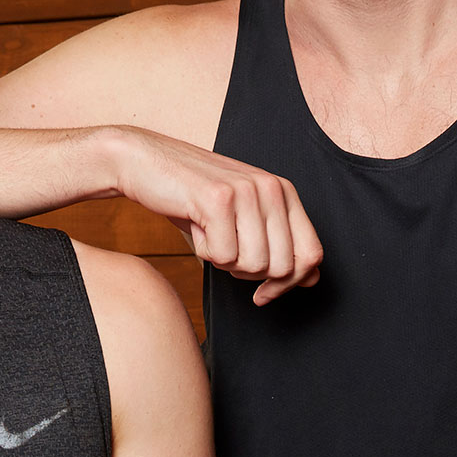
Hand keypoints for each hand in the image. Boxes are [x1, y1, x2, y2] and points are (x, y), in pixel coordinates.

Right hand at [106, 127, 322, 303]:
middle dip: (250, 274)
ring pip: (254, 265)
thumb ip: (280, 246)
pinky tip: (196, 226)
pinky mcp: (218, 199)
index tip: (262, 293)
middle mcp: (272, 188)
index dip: (289, 283)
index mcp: (284, 192)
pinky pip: (223, 256)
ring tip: (209, 233)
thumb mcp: (243, 221)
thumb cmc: (193, 199)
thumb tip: (312, 280)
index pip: (312, 254)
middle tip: (224, 250)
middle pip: (283, 267)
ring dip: (225, 261)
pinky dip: (204, 252)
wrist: (144, 162)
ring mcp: (247, 191)